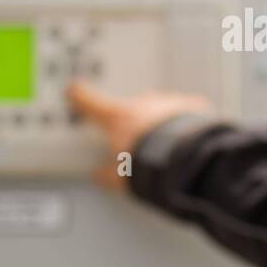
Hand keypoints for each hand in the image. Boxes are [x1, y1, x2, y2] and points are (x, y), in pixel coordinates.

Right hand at [66, 80, 212, 188]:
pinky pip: (185, 110)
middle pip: (131, 106)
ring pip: (159, 107)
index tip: (74, 90)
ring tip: (166, 142)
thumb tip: (98, 176)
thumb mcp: (121, 176)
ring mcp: (167, 103)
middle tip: (137, 138)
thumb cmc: (150, 165)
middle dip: (133, 119)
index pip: (92, 103)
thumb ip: (107, 174)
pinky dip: (184, 120)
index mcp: (118, 118)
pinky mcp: (192, 107)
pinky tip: (188, 136)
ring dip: (159, 120)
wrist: (188, 158)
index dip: (81, 96)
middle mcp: (142, 105)